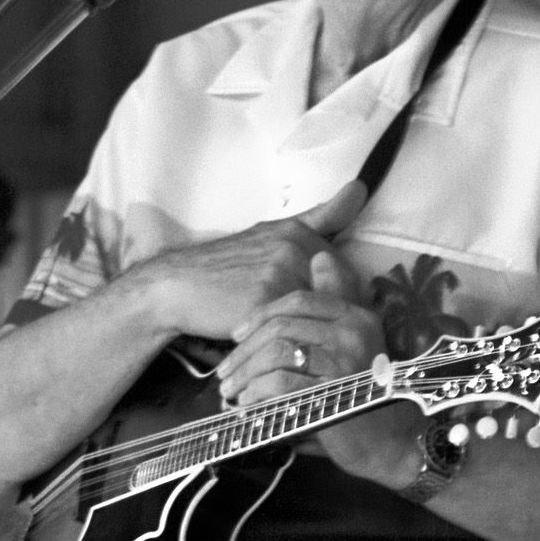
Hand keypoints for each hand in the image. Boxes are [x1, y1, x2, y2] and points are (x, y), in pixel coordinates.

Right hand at [141, 181, 366, 342]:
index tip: (334, 318)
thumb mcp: (273, 233)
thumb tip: (360, 189)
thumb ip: (320, 217)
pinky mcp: (264, 303)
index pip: (345, 273)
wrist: (178, 286)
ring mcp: (279, 276)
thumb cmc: (226, 266)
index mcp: (298, 233)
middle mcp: (293, 249)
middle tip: (324, 338)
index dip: (345, 300)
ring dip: (318, 335)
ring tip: (304, 348)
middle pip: (338, 296)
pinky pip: (293, 329)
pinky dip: (293, 343)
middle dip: (335, 321)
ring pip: (318, 315)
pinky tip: (284, 351)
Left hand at [215, 250, 421, 485]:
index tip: (236, 335)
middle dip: (245, 349)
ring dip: (246, 372)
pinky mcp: (332, 393)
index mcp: (357, 316)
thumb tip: (320, 257)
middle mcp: (354, 332)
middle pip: (282, 325)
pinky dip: (257, 393)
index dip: (261, 314)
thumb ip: (333, 305)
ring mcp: (345, 362)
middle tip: (225, 372)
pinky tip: (247, 404)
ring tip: (231, 391)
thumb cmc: (362, 396)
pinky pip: (281, 383)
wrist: (389, 444)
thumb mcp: (352, 344)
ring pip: (278, 352)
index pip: (300, 300)